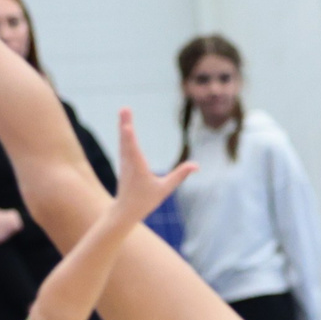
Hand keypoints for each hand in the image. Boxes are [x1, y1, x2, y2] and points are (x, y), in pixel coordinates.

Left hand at [109, 109, 193, 226]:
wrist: (125, 210)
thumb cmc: (146, 201)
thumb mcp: (165, 189)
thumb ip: (180, 175)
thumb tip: (197, 165)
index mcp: (138, 170)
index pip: (133, 152)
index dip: (129, 139)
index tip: (126, 127)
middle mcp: (129, 164)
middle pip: (126, 141)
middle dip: (125, 124)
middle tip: (124, 108)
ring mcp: (124, 162)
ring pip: (123, 141)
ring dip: (124, 124)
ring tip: (124, 109)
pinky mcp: (124, 162)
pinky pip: (123, 144)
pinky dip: (124, 133)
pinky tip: (124, 124)